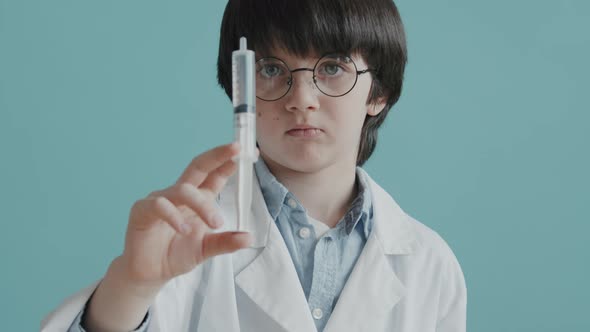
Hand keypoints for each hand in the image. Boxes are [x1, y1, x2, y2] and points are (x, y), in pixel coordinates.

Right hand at [121, 142, 251, 288]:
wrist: (150, 273)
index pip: (214, 175)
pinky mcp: (142, 211)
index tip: (245, 151)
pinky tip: (184, 230)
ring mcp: (159, 199)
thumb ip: (226, 242)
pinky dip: (174, 216)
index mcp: (197, 199)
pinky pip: (158, 206)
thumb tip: (249, 238)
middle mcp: (179, 194)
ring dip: (203, 205)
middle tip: (234, 151)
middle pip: (198, 167)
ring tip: (216, 224)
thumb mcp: (207, 249)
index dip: (228, 162)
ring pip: (183, 191)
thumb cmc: (176, 254)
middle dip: (217, 156)